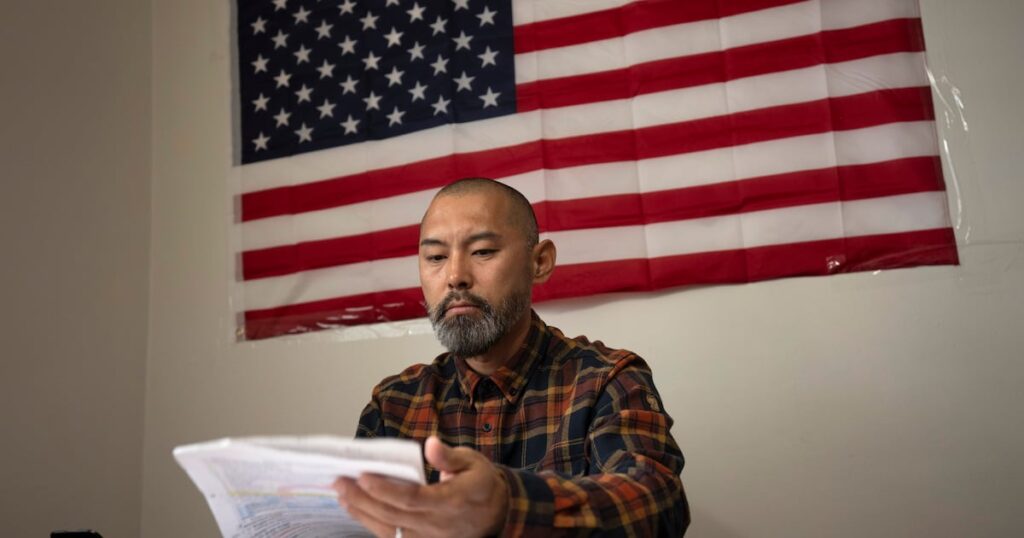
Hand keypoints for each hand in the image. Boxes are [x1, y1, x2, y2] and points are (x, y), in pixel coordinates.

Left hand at [334, 436, 508, 537]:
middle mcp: (437, 526)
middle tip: (339, 482)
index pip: (412, 499)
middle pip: (392, 515)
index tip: (363, 476)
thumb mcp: (474, 463)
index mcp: (451, 502)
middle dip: (362, 499)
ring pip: (388, 530)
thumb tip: (430, 444)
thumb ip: (449, 456)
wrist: (497, 516)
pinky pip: (392, 537)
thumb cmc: (481, 484)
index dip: (385, 489)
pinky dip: (371, 523)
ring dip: (362, 513)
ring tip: (342, 495)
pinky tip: (357, 510)